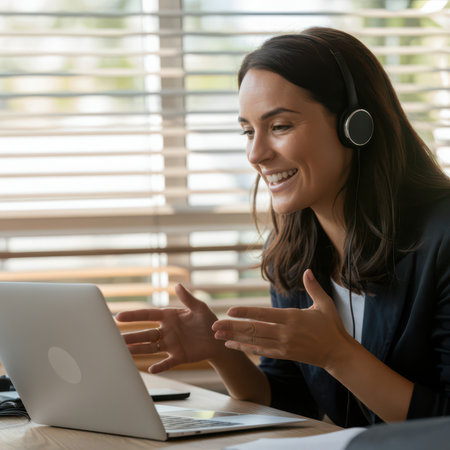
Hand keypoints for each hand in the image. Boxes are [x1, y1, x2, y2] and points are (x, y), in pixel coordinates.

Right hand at [116, 284, 226, 372]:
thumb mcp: (199, 307)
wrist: (219, 339)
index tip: (119, 316)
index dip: (134, 316)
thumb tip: (178, 285)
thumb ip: (188, 298)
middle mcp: (167, 331)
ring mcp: (171, 344)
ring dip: (137, 350)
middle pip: (144, 334)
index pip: (148, 315)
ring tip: (122, 353)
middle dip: (130, 336)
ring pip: (150, 348)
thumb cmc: (209, 321)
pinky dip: (160, 366)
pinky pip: (167, 362)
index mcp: (169, 317)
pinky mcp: (179, 356)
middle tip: (112, 338)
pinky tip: (151, 369)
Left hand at [212, 269, 351, 370]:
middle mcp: (285, 333)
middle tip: (214, 325)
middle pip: (254, 329)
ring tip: (218, 335)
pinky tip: (233, 345)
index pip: (264, 314)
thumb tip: (308, 270)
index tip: (230, 310)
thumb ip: (314, 287)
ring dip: (235, 338)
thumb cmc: (331, 326)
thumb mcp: (325, 304)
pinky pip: (261, 351)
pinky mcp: (284, 354)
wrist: (337, 353)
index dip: (246, 312)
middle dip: (233, 327)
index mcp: (292, 318)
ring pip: (255, 341)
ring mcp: (283, 346)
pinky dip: (246, 348)